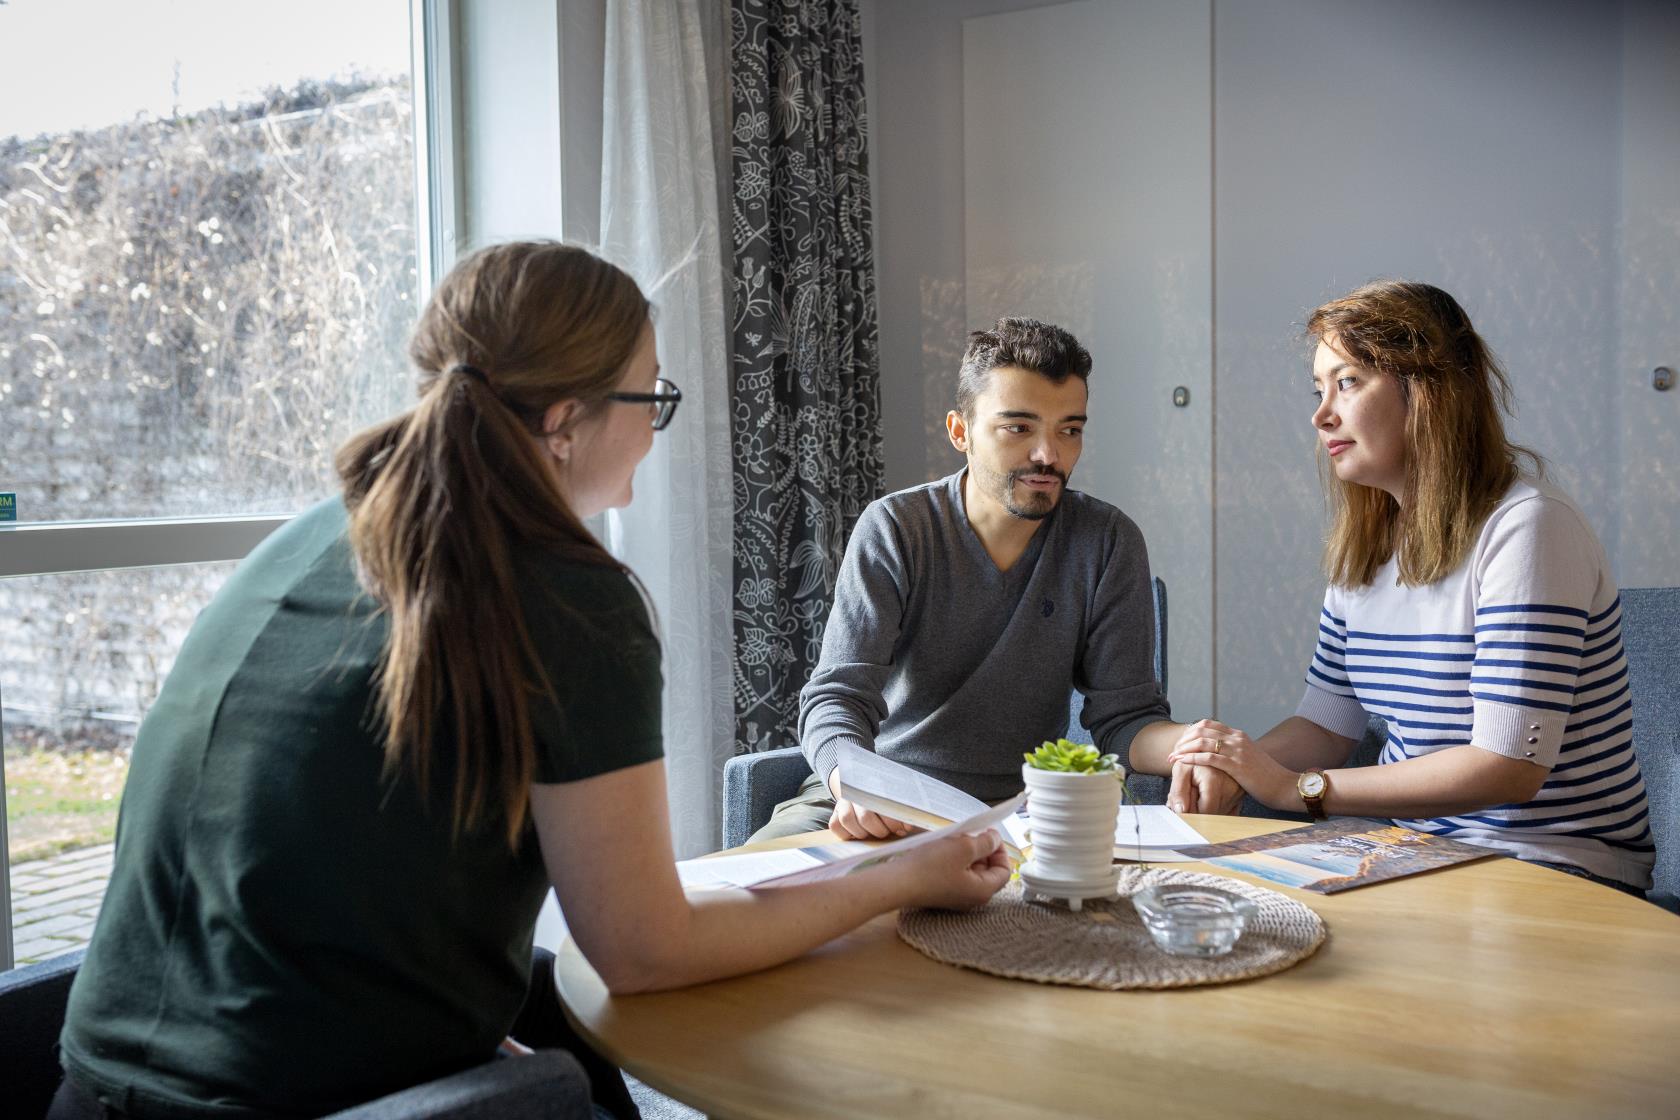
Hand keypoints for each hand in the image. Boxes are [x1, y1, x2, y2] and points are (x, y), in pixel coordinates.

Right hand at [827, 769, 912, 838]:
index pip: (883, 803)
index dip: (894, 820)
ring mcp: (843, 802)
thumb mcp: (896, 797)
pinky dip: (846, 834)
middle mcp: (855, 792)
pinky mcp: (834, 813)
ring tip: (873, 834)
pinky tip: (858, 835)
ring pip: (847, 819)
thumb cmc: (884, 797)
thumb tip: (908, 826)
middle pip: (865, 816)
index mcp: (873, 785)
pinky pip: (835, 825)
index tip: (905, 828)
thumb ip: (903, 808)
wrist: (863, 787)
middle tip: (889, 832)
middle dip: (881, 830)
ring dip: (863, 833)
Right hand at [893, 829, 1011, 910]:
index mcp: (983, 891)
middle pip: (988, 870)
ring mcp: (955, 895)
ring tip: (956, 837)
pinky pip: (956, 873)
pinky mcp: (941, 891)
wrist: (897, 883)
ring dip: (967, 852)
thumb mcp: (963, 848)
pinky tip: (944, 847)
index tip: (989, 834)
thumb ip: (985, 843)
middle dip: (983, 849)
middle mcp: (972, 897)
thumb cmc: (931, 867)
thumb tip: (995, 840)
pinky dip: (955, 858)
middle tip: (971, 832)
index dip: (1000, 850)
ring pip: (971, 870)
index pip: (1005, 871)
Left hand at [1166, 718, 1297, 810]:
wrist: (1284, 786)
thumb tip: (1219, 755)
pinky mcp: (1236, 765)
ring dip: (1183, 749)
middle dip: (1183, 740)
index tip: (1180, 743)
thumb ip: (1234, 752)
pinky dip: (1191, 759)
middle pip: (1201, 730)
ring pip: (1202, 742)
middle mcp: (1237, 738)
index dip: (1190, 732)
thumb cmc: (1266, 777)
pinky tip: (1181, 763)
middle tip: (1173, 751)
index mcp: (1238, 735)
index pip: (1207, 724)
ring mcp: (1237, 750)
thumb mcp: (1249, 758)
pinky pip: (1208, 758)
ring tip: (1172, 758)